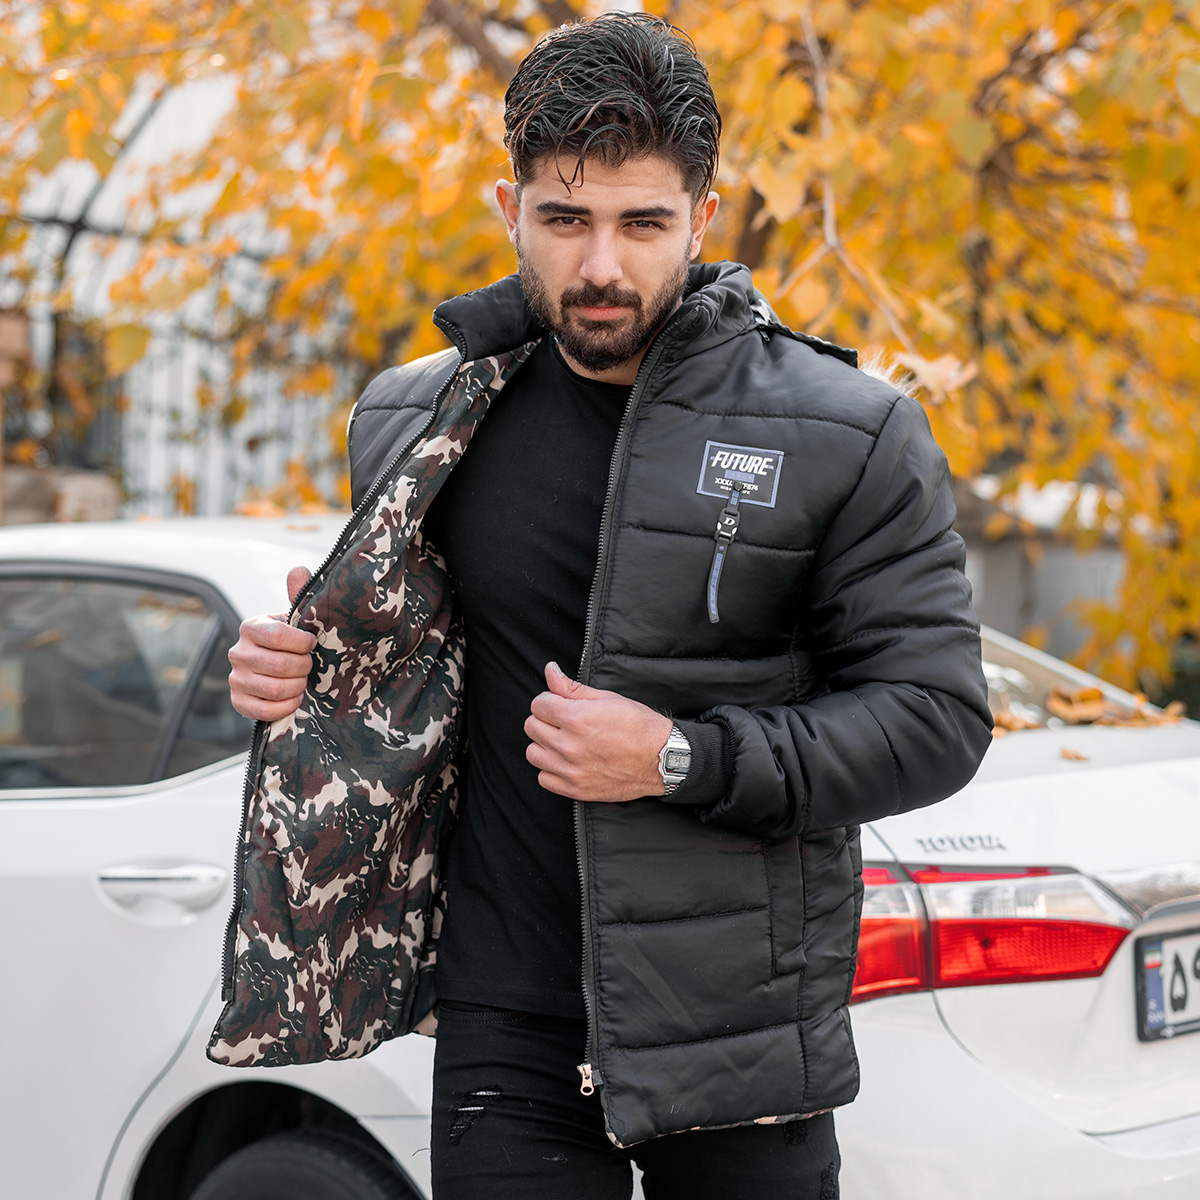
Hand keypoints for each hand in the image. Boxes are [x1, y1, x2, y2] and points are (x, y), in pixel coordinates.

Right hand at [227, 566, 316, 720]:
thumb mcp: (297, 618)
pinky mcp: (238, 701)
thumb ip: (299, 595)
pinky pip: (263, 711)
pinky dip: (285, 706)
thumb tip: (298, 570)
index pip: (278, 636)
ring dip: (298, 687)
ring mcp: (235, 678)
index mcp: (251, 627)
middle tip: (311, 666)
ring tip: (305, 682)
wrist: (282, 670)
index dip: (302, 644)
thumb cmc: (293, 642)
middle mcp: (237, 652)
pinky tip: (295, 699)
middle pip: (279, 665)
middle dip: (304, 667)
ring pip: (273, 688)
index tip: (313, 645)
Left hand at [524, 661, 672, 801]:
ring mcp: (571, 770)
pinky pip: (543, 778)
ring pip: (532, 753)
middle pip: (531, 727)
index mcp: (577, 718)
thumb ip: (572, 687)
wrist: (661, 759)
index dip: (548, 701)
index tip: (559, 704)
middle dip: (544, 720)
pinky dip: (550, 769)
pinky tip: (566, 761)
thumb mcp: (607, 698)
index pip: (538, 705)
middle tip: (562, 722)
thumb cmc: (639, 726)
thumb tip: (550, 670)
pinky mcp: (575, 789)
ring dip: (544, 744)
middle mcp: (570, 745)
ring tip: (562, 741)